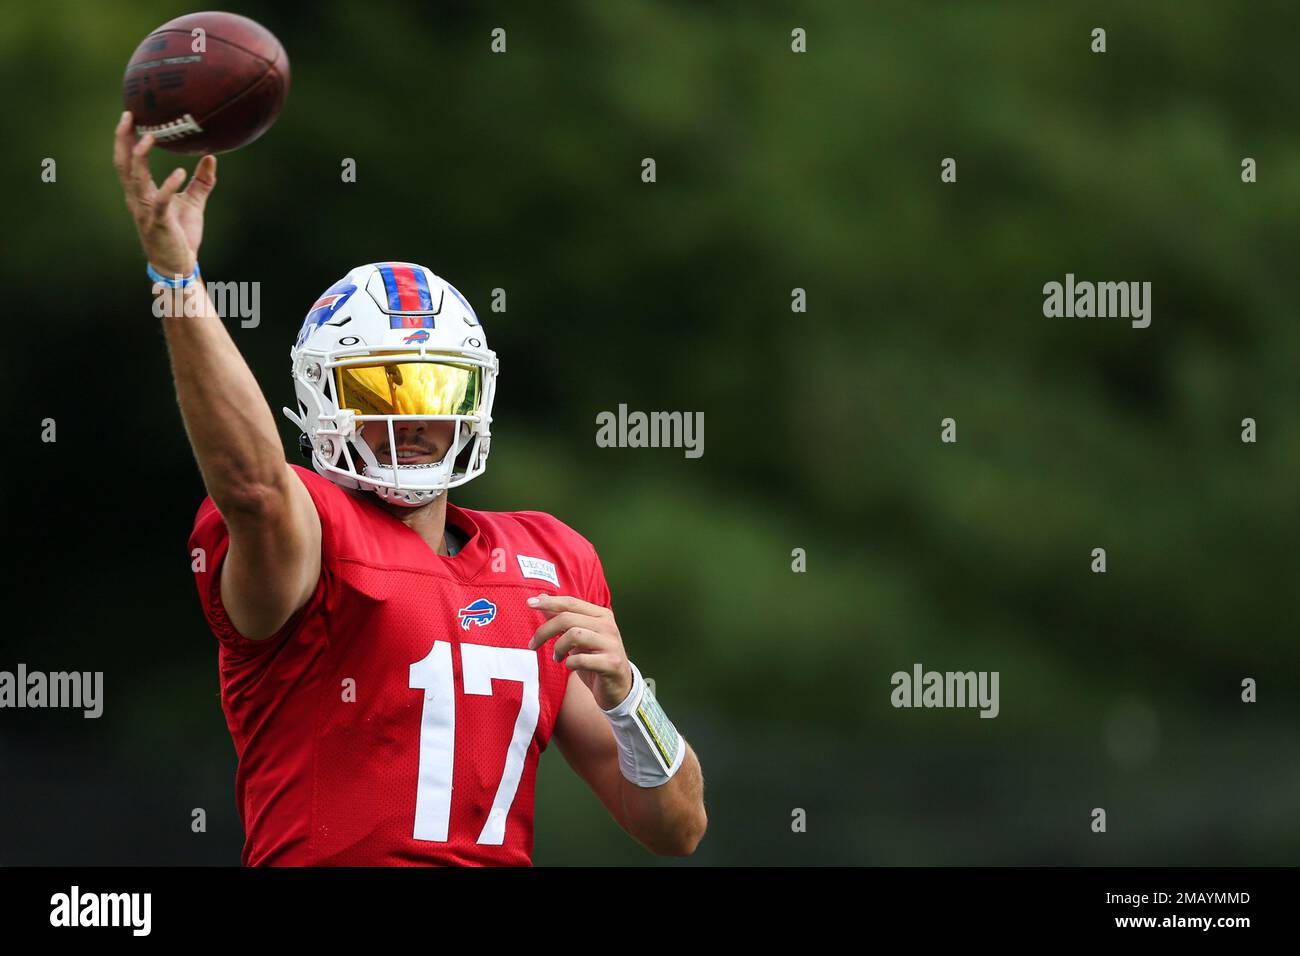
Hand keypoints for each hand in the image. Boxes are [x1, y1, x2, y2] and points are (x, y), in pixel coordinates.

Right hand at [112, 110, 216, 278]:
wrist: (179, 266)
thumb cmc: (181, 235)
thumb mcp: (193, 203)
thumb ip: (201, 181)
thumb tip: (212, 156)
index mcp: (141, 193)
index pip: (127, 161)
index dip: (125, 139)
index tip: (129, 115)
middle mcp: (137, 199)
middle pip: (123, 164)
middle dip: (123, 139)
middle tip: (129, 115)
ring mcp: (146, 211)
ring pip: (136, 178)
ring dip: (141, 156)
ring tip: (151, 136)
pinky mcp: (159, 223)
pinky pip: (161, 201)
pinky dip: (168, 185)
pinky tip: (178, 172)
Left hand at [527, 595, 632, 710]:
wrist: (617, 687)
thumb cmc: (594, 659)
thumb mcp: (577, 638)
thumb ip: (561, 618)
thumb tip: (541, 598)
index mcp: (601, 615)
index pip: (571, 602)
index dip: (549, 602)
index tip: (529, 604)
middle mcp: (608, 626)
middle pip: (567, 618)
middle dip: (544, 631)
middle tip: (533, 645)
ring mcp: (611, 644)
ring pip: (574, 635)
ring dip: (558, 647)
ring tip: (557, 657)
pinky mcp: (611, 663)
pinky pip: (581, 659)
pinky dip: (569, 663)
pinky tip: (570, 666)